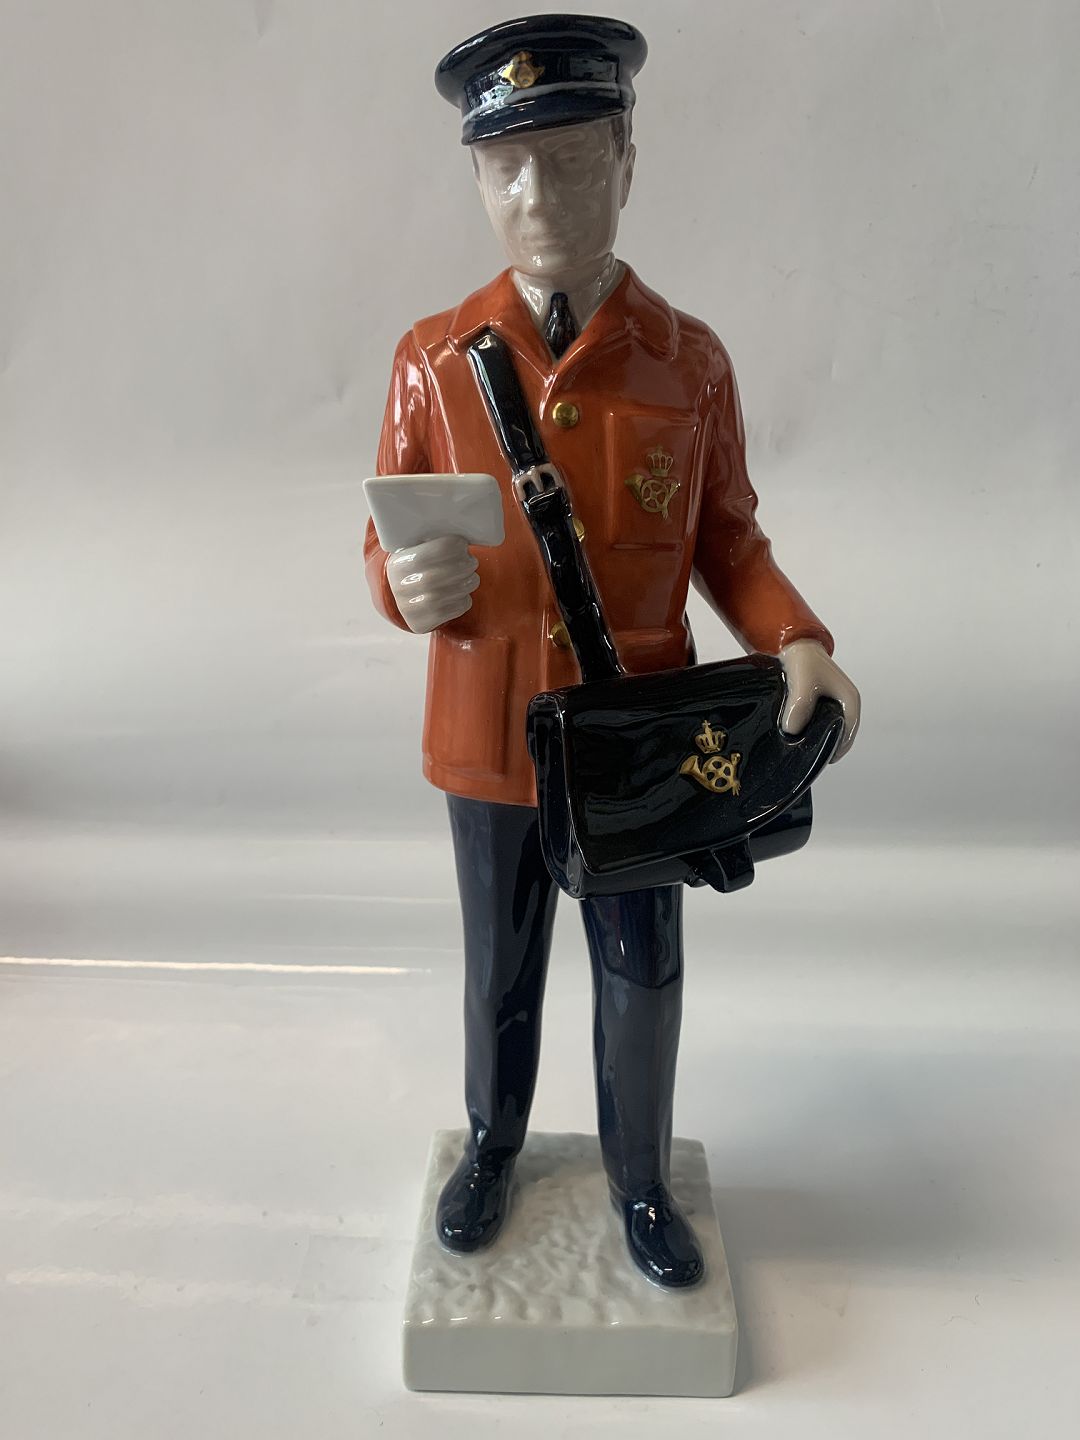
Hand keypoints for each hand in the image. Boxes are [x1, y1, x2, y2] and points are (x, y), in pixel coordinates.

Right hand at [385, 534, 479, 633]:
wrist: (404, 600)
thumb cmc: (418, 569)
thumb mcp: (416, 551)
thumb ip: (432, 540)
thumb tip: (463, 524)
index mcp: (398, 564)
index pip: (427, 555)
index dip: (451, 548)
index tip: (461, 544)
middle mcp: (401, 588)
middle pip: (441, 576)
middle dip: (464, 566)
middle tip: (470, 561)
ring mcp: (411, 608)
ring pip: (451, 593)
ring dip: (469, 581)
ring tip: (470, 575)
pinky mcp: (423, 622)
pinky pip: (456, 608)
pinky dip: (465, 599)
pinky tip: (461, 593)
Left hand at [778, 638, 859, 761]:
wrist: (793, 647)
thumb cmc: (804, 660)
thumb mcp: (803, 683)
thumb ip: (799, 706)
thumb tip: (791, 730)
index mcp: (849, 699)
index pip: (849, 732)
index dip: (838, 748)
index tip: (823, 759)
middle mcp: (843, 704)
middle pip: (839, 733)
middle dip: (824, 745)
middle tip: (807, 756)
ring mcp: (833, 705)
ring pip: (826, 729)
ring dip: (814, 737)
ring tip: (798, 747)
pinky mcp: (820, 705)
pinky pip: (816, 723)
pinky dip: (807, 730)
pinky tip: (793, 735)